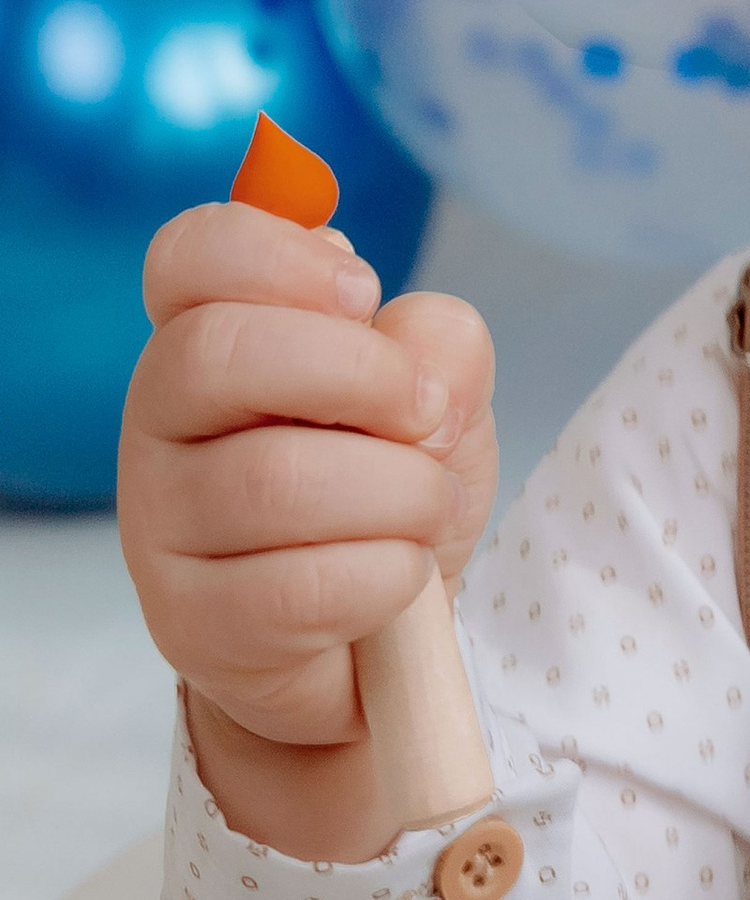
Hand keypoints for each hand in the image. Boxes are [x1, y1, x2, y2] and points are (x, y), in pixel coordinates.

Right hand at [119, 196, 496, 855]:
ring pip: (276, 480)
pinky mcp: (191, 623)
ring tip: (423, 510)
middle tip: (424, 411)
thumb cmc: (390, 493)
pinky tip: (397, 576)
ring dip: (399, 493)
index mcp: (210, 335)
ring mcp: (161, 525)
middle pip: (217, 352)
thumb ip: (434, 345)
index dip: (280, 254)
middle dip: (360, 374)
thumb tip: (410, 336)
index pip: (191, 255)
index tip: (364, 292)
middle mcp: (161, 420)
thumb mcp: (438, 400)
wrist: (375, 645)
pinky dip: (387, 576)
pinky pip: (302, 587)